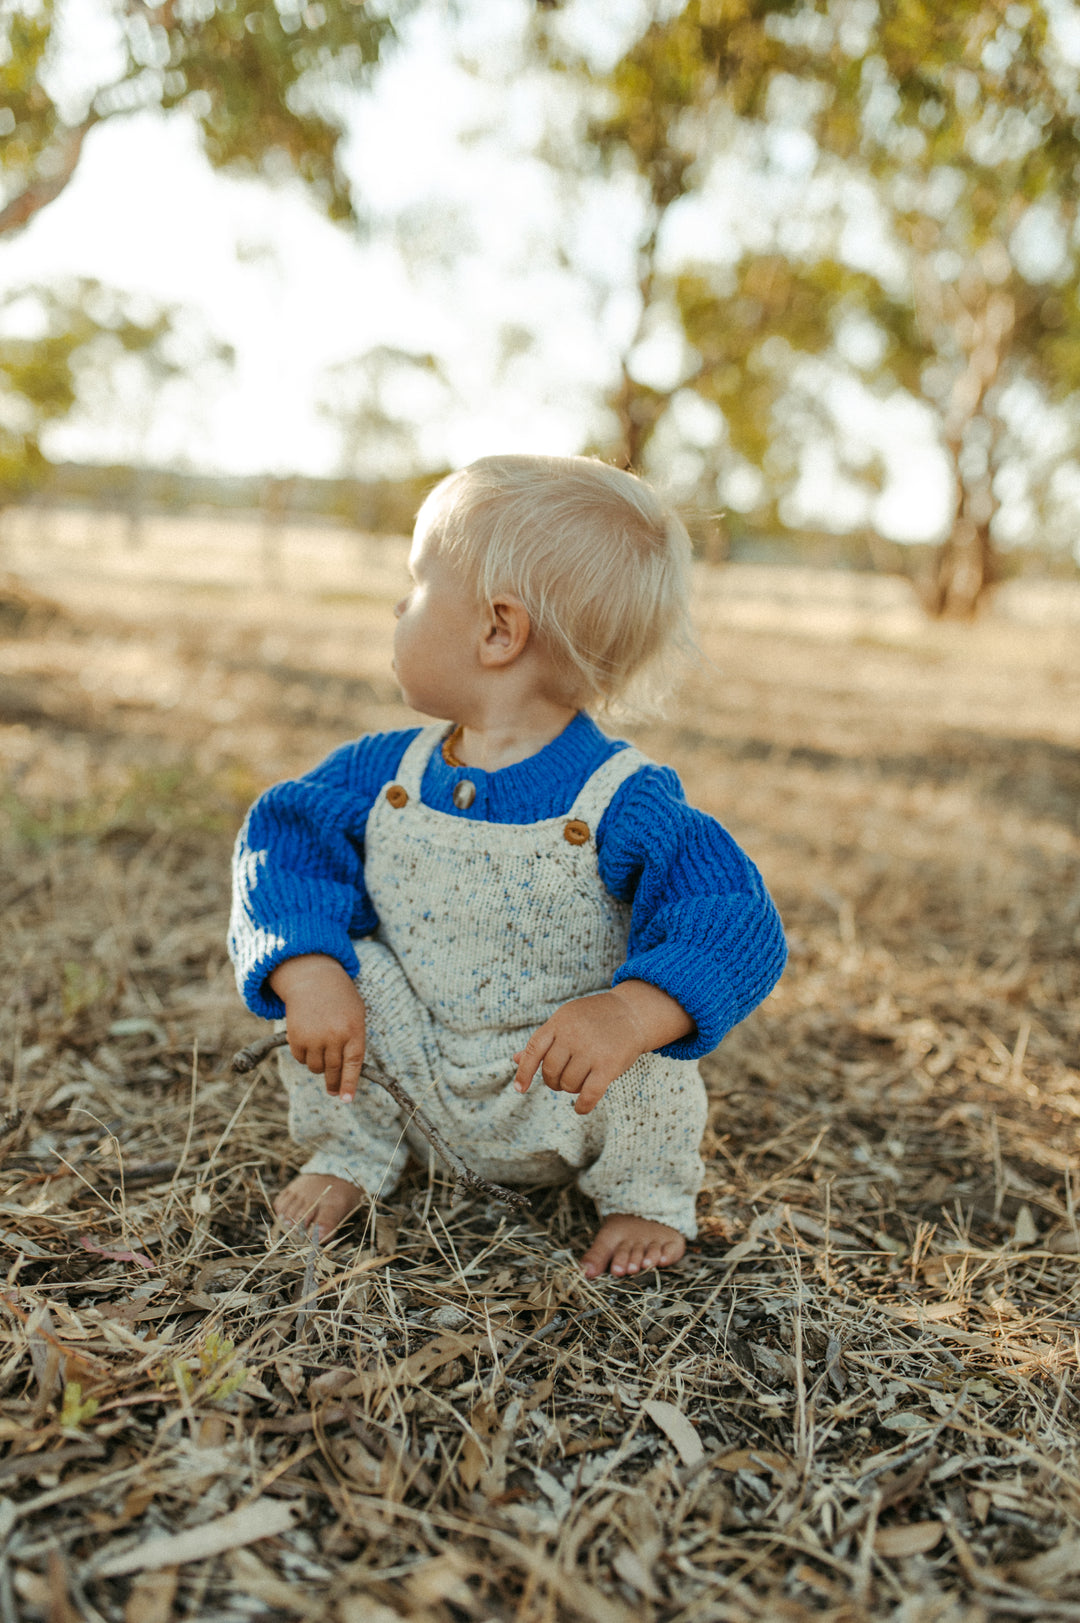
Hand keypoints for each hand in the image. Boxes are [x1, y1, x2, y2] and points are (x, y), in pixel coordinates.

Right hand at [267, 955, 366, 1102]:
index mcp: (354, 1029)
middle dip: (334, 1084)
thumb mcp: (356, 1014)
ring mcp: (314, 1036)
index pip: (353, 1064)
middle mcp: (334, 1035)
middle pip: (333, 1070)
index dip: (349, 1084)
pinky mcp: (296, 1036)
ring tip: (322, 1050)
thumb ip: (354, 1041)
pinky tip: (308, 1041)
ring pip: (316, 1067)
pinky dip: (304, 1055)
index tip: (346, 1099)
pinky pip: (300, 1058)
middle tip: (334, 1092)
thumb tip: (348, 1072)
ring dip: (319, 1065)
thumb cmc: (340, 999)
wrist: (313, 979)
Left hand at [512, 982, 692, 1115]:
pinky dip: (583, 1105)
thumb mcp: (567, 1020)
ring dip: (570, 1089)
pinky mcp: (609, 1064)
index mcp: (559, 1022)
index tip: (520, 1089)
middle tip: (562, 1081)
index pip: (533, 1049)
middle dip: (553, 1081)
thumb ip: (544, 1040)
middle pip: (550, 1071)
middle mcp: (572, 1035)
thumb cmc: (595, 1018)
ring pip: (568, 1084)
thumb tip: (515, 1059)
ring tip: (579, 1082)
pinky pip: (589, 1094)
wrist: (634, 1013)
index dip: (524, 1072)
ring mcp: (591, 1050)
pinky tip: (581, 1108)